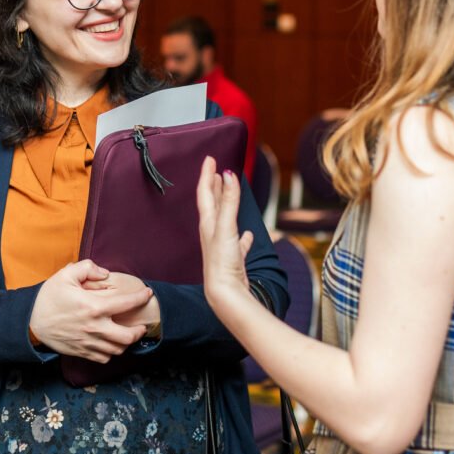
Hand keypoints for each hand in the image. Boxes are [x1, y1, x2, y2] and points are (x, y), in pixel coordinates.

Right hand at [30, 260, 154, 361]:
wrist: (30, 322)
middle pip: (128, 337)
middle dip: (139, 331)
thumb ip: (88, 268)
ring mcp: (88, 342)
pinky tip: (111, 343)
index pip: (126, 304)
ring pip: (118, 350)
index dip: (141, 298)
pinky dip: (112, 352)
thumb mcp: (65, 274)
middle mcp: (94, 327)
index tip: (147, 294)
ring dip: (127, 342)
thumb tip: (105, 273)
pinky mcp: (82, 352)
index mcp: (93, 307)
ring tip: (128, 334)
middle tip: (141, 324)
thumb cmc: (48, 298)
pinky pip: (104, 358)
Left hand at [197, 156, 255, 319]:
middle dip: (214, 186)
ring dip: (227, 205)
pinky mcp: (233, 259)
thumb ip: (229, 201)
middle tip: (217, 171)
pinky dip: (242, 236)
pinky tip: (248, 235)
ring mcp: (222, 246)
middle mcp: (212, 233)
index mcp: (208, 223)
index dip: (207, 174)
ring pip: (224, 220)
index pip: (205, 193)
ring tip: (230, 193)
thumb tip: (229, 174)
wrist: (225, 295)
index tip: (209, 158)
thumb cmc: (222, 262)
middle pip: (212, 204)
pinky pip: (238, 243)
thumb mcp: (226, 227)